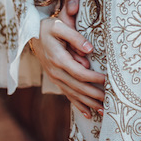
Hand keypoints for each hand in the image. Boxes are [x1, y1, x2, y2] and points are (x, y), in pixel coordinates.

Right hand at [29, 0, 104, 117]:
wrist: (30, 33)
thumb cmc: (48, 27)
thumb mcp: (60, 26)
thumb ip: (75, 37)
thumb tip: (90, 49)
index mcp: (58, 59)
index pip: (79, 73)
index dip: (93, 78)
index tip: (107, 80)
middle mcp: (56, 71)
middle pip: (78, 87)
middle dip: (94, 96)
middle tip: (110, 101)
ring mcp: (54, 77)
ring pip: (73, 94)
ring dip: (88, 104)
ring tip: (103, 111)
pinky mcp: (55, 79)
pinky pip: (67, 94)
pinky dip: (78, 104)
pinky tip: (87, 113)